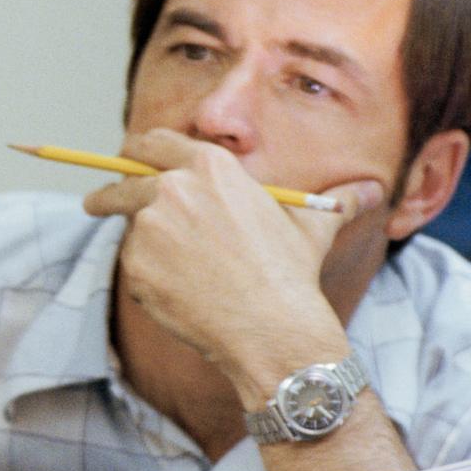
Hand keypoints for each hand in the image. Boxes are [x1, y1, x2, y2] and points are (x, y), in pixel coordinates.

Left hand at [82, 130, 381, 392]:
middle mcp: (172, 189)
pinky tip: (179, 293)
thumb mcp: (313, 226)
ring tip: (158, 261)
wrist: (271, 327)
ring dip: (134, 239)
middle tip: (97, 202)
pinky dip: (146, 277)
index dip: (137, 152)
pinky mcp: (135, 265)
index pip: (153, 143)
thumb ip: (334, 200)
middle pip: (121, 180)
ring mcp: (149, 227)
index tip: (126, 161)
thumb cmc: (292, 273)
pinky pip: (132, 266)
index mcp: (210, 167)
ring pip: (126, 227)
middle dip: (106, 192)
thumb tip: (374, 191)